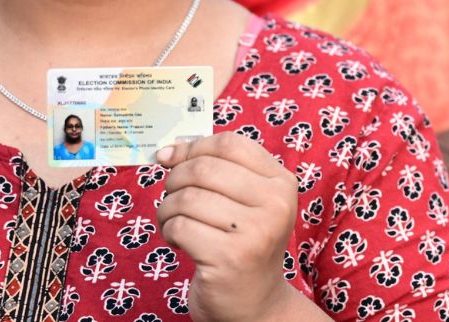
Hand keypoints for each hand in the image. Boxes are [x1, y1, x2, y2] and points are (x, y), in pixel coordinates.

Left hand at [156, 132, 298, 321]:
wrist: (255, 304)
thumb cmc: (242, 244)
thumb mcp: (244, 201)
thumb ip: (216, 169)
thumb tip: (168, 150)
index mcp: (281, 182)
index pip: (230, 143)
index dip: (193, 146)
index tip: (170, 157)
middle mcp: (275, 204)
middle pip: (204, 168)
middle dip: (175, 179)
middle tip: (172, 197)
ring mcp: (255, 232)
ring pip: (187, 198)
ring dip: (167, 209)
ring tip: (173, 223)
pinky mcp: (230, 258)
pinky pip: (180, 227)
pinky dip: (169, 231)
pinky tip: (178, 242)